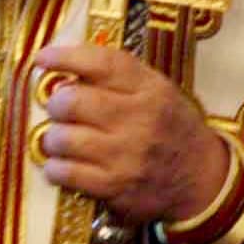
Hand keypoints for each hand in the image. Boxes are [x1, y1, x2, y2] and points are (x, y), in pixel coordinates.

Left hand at [32, 41, 230, 223]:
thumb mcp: (158, 92)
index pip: (103, 63)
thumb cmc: (171, 128)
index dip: (66, 57)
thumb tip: (65, 73)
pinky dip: (55, 167)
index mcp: (151, 89)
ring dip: (53, 138)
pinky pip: (65, 173)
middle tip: (59, 108)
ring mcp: (126, 155)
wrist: (200, 176)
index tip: (43, 58)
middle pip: (72, 100)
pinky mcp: (115, 187)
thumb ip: (120, 79)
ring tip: (61, 139)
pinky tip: (63, 165)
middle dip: (56, 103)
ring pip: (62, 138)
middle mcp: (139, 119)